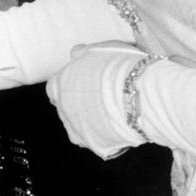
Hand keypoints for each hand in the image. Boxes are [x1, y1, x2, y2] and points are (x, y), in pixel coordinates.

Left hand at [45, 41, 145, 158]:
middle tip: (99, 98)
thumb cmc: (120, 68)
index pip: (55, 87)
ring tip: (109, 113)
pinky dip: (101, 135)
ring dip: (89, 121)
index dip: (69, 85)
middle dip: (79, 103)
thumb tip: (76, 53)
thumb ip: (82, 53)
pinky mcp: (94, 145)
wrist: (139, 95)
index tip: (81, 84)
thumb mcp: (98, 49)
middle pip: (66, 107)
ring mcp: (77, 129)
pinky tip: (114, 126)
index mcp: (60, 84)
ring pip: (78, 126)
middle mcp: (63, 108)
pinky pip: (94, 140)